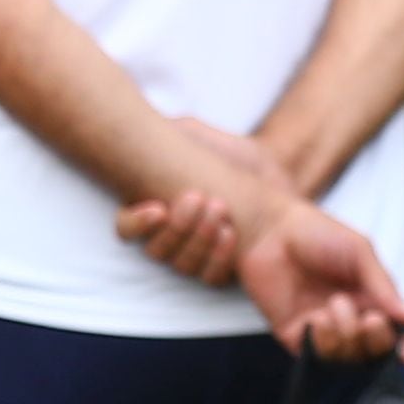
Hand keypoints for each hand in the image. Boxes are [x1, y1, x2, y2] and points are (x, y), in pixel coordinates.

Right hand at [116, 120, 296, 286]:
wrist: (277, 170)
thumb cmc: (230, 154)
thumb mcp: (197, 137)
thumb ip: (166, 134)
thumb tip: (135, 125)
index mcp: (155, 209)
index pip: (127, 228)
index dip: (136, 225)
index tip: (158, 209)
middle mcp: (171, 237)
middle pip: (156, 250)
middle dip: (178, 226)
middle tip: (198, 198)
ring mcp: (196, 255)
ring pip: (182, 265)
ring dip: (199, 239)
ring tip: (220, 210)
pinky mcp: (224, 268)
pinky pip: (211, 277)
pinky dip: (219, 259)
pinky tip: (231, 234)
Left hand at [240, 198, 403, 364]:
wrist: (271, 229)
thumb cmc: (318, 233)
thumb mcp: (360, 252)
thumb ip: (384, 286)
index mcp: (373, 300)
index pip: (397, 335)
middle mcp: (351, 319)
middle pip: (375, 352)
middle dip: (376, 340)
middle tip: (369, 319)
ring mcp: (323, 330)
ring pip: (346, 358)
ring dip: (347, 335)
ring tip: (335, 304)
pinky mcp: (295, 334)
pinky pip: (315, 355)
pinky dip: (322, 341)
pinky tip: (317, 318)